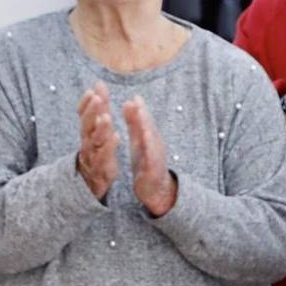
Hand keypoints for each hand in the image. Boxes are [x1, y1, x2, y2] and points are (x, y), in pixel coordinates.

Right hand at [75, 82, 118, 199]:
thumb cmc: (96, 151)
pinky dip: (108, 147)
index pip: (83, 115)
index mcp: (87, 132)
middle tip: (98, 98)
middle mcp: (87, 142)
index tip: (92, 90)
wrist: (91, 182)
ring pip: (94, 141)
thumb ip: (99, 108)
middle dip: (92, 112)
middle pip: (86, 125)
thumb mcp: (97, 128)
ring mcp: (93, 156)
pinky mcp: (100, 169)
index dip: (86, 103)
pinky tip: (115, 137)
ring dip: (100, 128)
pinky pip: (103, 158)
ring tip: (107, 117)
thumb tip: (98, 84)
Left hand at [122, 97, 176, 216]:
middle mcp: (155, 144)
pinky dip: (149, 150)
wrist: (155, 188)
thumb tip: (129, 102)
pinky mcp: (154, 169)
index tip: (135, 97)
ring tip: (142, 121)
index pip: (144, 120)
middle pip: (150, 127)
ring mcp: (156, 156)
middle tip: (138, 103)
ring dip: (148, 129)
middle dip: (144, 115)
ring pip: (152, 141)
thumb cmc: (145, 161)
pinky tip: (145, 141)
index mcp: (149, 136)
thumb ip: (134, 122)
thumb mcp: (138, 139)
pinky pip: (151, 158)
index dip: (140, 109)